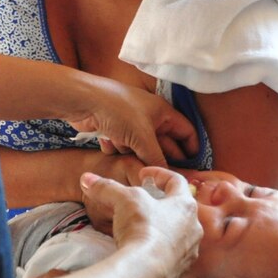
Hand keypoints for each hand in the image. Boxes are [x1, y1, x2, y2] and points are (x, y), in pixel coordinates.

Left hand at [68, 76, 198, 165]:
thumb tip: (166, 177)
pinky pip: (120, 147)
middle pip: (162, 144)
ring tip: (126, 151)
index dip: (191, 148)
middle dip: (158, 158)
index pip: (186, 131)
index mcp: (162, 112)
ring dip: (132, 153)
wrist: (84, 100)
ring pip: (139, 148)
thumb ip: (157, 158)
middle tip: (160, 177)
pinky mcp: (112, 130)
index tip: (193, 169)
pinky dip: (114, 147)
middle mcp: (148, 118)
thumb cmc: (118, 110)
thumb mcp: (142, 137)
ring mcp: (129, 124)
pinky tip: (108, 141)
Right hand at [80, 167, 200, 277]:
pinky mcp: (181, 269)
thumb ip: (106, 188)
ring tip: (143, 226)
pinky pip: (172, 254)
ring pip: (178, 232)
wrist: (145, 272)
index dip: (158, 174)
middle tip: (144, 201)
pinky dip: (160, 248)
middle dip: (162, 202)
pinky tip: (144, 248)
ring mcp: (189, 250)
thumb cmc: (141, 228)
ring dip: (163, 226)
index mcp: (185, 205)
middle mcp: (194, 226)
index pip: (176, 181)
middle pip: (179, 208)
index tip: (143, 175)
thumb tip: (86, 179)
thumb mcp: (122, 200)